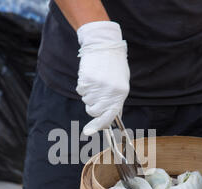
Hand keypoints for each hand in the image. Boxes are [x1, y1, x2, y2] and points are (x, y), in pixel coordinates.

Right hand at [76, 21, 129, 135]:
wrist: (104, 45)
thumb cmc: (114, 66)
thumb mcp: (121, 84)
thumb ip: (116, 102)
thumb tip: (112, 120)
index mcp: (121, 93)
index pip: (109, 116)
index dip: (98, 126)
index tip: (89, 132)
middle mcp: (109, 92)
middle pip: (93, 110)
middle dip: (92, 105)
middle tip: (97, 93)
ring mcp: (97, 86)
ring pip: (86, 100)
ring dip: (89, 94)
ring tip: (96, 80)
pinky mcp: (86, 80)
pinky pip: (81, 90)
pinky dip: (83, 86)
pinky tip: (90, 76)